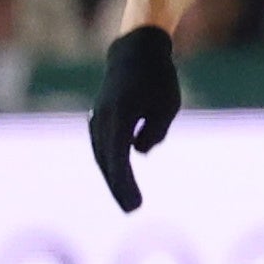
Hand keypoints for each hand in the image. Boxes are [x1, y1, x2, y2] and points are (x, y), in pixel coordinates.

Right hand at [87, 24, 181, 211]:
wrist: (135, 53)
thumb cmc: (157, 78)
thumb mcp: (167, 104)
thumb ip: (154, 131)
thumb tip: (139, 151)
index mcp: (119, 115)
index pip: (119, 158)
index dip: (126, 184)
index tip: (136, 204)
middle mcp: (102, 119)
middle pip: (107, 161)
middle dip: (119, 187)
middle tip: (132, 210)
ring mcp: (97, 119)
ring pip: (102, 155)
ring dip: (113, 178)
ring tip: (127, 200)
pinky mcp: (99, 119)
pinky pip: (103, 147)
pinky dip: (111, 164)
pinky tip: (119, 179)